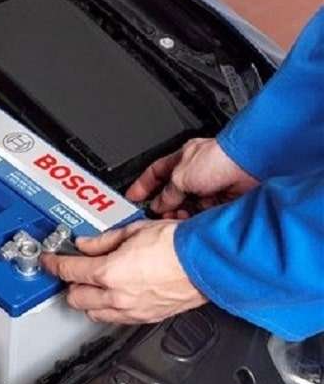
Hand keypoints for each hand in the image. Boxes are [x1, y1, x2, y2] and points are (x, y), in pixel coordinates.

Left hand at [41, 220, 207, 323]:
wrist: (207, 261)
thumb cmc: (177, 245)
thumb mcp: (133, 231)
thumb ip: (104, 240)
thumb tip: (86, 244)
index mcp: (109, 272)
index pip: (68, 270)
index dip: (53, 263)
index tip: (48, 260)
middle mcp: (117, 296)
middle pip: (75, 297)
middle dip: (69, 283)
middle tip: (72, 270)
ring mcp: (132, 310)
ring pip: (93, 313)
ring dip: (87, 299)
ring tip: (92, 284)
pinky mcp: (146, 318)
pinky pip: (116, 319)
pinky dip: (107, 309)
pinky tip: (112, 296)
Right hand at [126, 138, 257, 217]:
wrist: (252, 166)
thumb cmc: (221, 158)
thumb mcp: (181, 175)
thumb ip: (167, 191)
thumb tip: (159, 204)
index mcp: (183, 160)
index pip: (156, 173)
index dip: (142, 186)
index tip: (132, 198)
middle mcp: (196, 173)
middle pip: (172, 193)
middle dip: (163, 206)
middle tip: (155, 217)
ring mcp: (210, 187)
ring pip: (187, 206)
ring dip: (179, 215)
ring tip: (173, 222)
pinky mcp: (222, 201)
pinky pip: (202, 215)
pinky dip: (195, 220)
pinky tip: (189, 225)